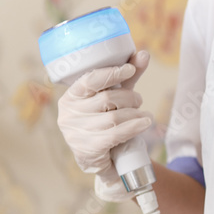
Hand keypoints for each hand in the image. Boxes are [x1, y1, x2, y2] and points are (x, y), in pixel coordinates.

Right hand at [56, 51, 152, 196]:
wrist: (102, 158)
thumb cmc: (106, 121)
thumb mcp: (115, 97)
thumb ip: (127, 78)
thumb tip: (143, 54)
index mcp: (71, 97)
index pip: (89, 80)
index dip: (111, 73)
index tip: (129, 69)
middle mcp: (68, 114)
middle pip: (106, 99)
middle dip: (129, 98)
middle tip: (139, 101)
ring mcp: (76, 133)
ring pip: (114, 117)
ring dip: (135, 114)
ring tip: (145, 115)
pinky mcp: (88, 149)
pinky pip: (115, 134)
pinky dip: (134, 127)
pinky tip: (145, 123)